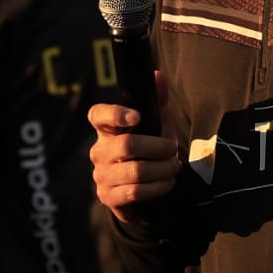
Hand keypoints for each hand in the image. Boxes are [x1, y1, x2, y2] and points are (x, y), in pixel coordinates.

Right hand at [88, 70, 181, 222]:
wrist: (143, 193)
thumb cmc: (149, 152)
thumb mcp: (156, 126)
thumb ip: (157, 101)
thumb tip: (157, 75)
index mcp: (106, 129)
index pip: (98, 115)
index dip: (115, 114)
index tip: (137, 117)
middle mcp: (99, 151)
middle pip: (127, 145)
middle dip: (158, 147)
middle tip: (174, 150)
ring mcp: (101, 175)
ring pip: (135, 171)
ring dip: (162, 169)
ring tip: (175, 167)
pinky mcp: (108, 197)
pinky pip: (135, 192)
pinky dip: (158, 187)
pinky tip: (167, 183)